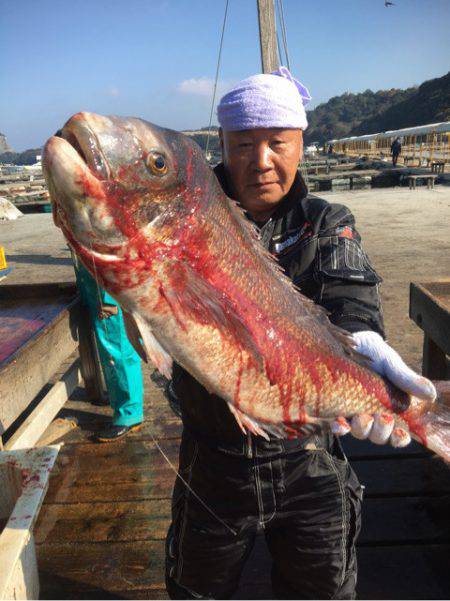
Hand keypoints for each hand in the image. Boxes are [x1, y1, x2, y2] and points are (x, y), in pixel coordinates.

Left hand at [331, 330, 436, 446]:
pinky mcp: (337, 407)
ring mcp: (354, 412)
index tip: (399, 433)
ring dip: (362, 429)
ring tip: (362, 417)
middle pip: (378, 437)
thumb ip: (407, 380)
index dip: (399, 438)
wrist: (352, 342)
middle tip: (382, 417)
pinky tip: (340, 424)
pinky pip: (338, 425)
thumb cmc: (376, 355)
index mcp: (391, 409)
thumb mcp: (392, 365)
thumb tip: (430, 394)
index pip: (398, 434)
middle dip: (381, 432)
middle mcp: (373, 415)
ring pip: (360, 433)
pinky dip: (340, 428)